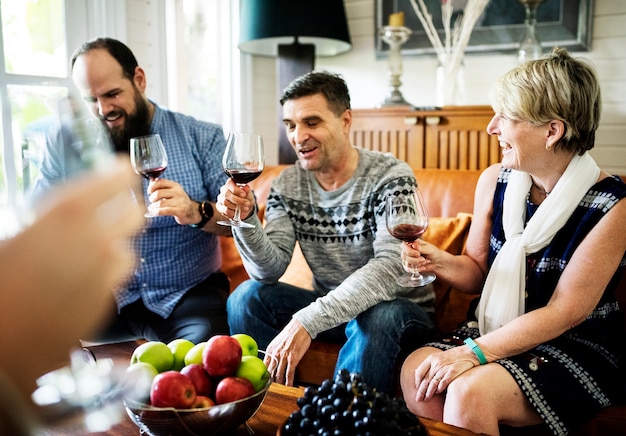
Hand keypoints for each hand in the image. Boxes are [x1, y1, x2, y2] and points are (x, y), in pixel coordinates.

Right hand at [0, 158, 142, 395]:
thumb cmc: (1, 284)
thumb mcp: (12, 240)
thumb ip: (46, 222)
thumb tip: (65, 214)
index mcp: (65, 216)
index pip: (113, 182)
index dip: (121, 174)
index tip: (123, 169)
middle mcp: (94, 241)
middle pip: (133, 215)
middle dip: (127, 207)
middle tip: (116, 205)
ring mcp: (104, 274)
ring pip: (128, 250)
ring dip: (117, 243)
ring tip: (94, 246)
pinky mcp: (105, 303)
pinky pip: (116, 279)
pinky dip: (108, 272)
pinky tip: (84, 276)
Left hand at [146, 178, 198, 223]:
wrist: (192, 212)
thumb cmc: (179, 201)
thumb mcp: (173, 191)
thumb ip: (162, 186)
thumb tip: (151, 181)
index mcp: (175, 186)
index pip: (160, 182)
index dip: (152, 187)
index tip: (149, 192)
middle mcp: (178, 192)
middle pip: (158, 193)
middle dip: (151, 198)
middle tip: (152, 202)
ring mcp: (180, 202)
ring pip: (160, 203)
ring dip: (153, 207)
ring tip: (152, 208)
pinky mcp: (180, 211)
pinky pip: (165, 211)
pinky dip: (157, 212)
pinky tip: (154, 212)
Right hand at [216, 179, 254, 220]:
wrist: (244, 207)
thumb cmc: (246, 198)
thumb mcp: (249, 194)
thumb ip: (247, 191)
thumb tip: (246, 188)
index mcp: (230, 183)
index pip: (230, 185)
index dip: (237, 190)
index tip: (244, 195)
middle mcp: (224, 190)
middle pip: (227, 194)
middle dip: (238, 200)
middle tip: (247, 203)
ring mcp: (220, 198)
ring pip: (225, 203)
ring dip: (236, 207)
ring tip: (245, 208)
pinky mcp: (219, 207)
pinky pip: (224, 210)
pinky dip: (232, 213)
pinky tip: (238, 213)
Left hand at [263, 319, 311, 385]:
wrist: (301, 326)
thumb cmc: (290, 333)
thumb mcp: (277, 342)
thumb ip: (273, 352)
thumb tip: (271, 361)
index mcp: (270, 350)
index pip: (264, 366)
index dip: (264, 376)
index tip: (264, 383)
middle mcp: (275, 354)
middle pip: (270, 372)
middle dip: (270, 382)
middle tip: (270, 390)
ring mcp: (284, 357)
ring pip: (279, 374)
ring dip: (280, 384)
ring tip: (280, 391)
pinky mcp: (293, 358)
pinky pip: (289, 373)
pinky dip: (289, 382)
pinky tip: (289, 386)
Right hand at [401, 239, 436, 273]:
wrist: (437, 262)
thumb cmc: (433, 253)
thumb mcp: (429, 249)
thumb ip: (421, 247)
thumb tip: (413, 244)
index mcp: (411, 243)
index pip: (403, 246)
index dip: (409, 251)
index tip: (418, 254)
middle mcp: (407, 250)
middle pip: (404, 256)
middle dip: (415, 259)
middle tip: (423, 258)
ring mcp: (407, 258)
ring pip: (407, 263)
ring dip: (418, 264)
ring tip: (425, 261)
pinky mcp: (408, 266)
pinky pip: (408, 269)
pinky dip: (417, 269)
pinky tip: (423, 267)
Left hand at [412, 346, 475, 401]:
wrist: (469, 352)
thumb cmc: (454, 356)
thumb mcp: (439, 356)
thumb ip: (430, 365)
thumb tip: (420, 375)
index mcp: (431, 358)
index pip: (419, 372)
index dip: (417, 382)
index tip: (417, 388)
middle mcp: (436, 363)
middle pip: (425, 380)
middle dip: (421, 391)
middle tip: (418, 399)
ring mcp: (444, 368)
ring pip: (433, 383)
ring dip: (429, 393)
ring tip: (426, 399)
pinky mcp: (452, 372)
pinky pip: (443, 383)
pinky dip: (439, 389)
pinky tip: (438, 392)